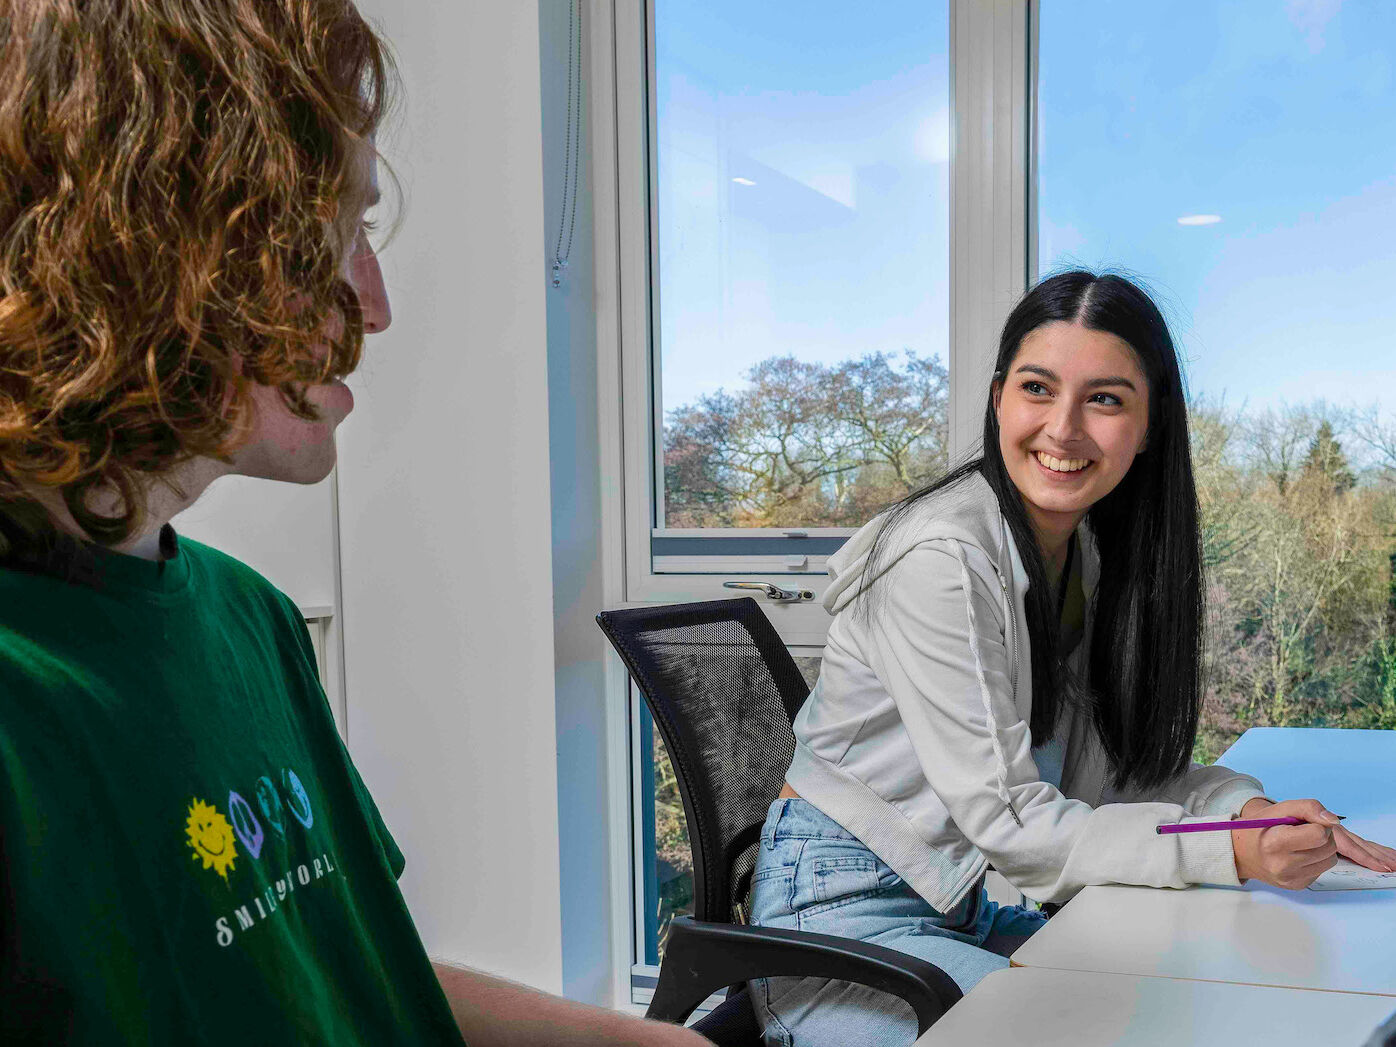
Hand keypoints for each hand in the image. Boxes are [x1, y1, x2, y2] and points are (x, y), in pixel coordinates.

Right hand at [1239, 797, 1395, 874]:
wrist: (1241, 853)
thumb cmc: (1259, 828)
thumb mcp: (1278, 809)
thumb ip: (1308, 808)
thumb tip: (1334, 820)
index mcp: (1275, 843)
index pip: (1319, 834)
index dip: (1316, 824)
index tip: (1304, 823)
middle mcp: (1284, 866)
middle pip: (1329, 848)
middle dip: (1322, 836)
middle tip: (1304, 832)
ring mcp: (1292, 879)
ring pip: (1331, 860)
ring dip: (1322, 848)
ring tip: (1302, 843)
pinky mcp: (1299, 885)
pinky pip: (1322, 870)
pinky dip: (1316, 860)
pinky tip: (1299, 855)